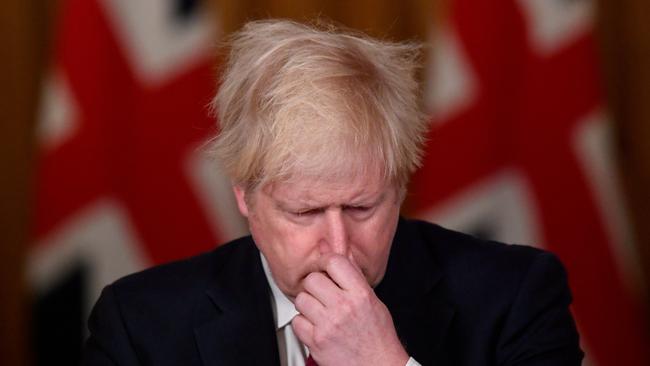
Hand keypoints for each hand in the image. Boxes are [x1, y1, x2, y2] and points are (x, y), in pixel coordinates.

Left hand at [291, 254, 408, 365]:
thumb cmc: (377, 336)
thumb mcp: (372, 300)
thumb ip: (352, 276)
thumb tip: (335, 251)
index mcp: (360, 294)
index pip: (335, 262)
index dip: (325, 260)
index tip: (324, 266)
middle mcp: (344, 308)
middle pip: (313, 279)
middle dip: (315, 285)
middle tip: (322, 293)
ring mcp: (328, 325)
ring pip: (301, 299)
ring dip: (308, 303)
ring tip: (320, 310)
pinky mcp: (316, 342)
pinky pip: (297, 321)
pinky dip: (303, 323)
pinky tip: (316, 325)